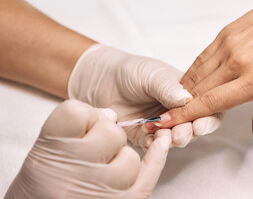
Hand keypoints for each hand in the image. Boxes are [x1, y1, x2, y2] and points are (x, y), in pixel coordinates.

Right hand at [5, 100, 170, 198]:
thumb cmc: (43, 184)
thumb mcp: (44, 150)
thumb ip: (74, 126)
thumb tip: (111, 115)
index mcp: (50, 153)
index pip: (76, 112)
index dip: (85, 115)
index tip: (83, 123)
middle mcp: (76, 172)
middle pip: (110, 132)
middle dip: (105, 134)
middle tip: (92, 149)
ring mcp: (102, 189)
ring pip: (129, 155)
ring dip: (120, 157)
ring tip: (101, 170)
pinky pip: (149, 175)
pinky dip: (157, 158)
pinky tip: (162, 143)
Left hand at [68, 45, 221, 149]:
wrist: (101, 80)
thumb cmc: (130, 71)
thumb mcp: (152, 75)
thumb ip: (168, 87)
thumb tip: (187, 99)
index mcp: (187, 92)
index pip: (207, 106)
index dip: (208, 117)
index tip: (199, 122)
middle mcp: (179, 110)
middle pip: (196, 126)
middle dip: (192, 132)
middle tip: (181, 132)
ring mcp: (164, 125)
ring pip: (178, 139)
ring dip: (175, 139)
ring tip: (165, 133)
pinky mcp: (147, 137)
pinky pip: (156, 146)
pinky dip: (156, 145)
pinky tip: (150, 137)